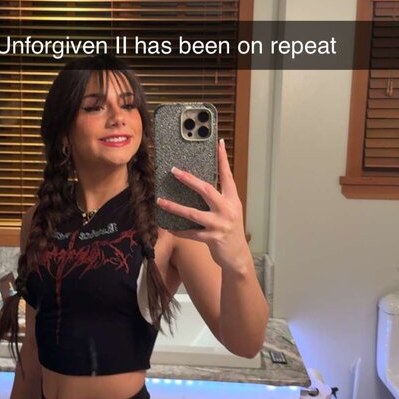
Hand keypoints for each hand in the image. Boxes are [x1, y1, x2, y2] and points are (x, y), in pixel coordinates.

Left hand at [157, 139, 249, 272]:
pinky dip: (178, 229)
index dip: (223, 159)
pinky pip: (190, 233)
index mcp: (232, 199)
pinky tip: (168, 226)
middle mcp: (227, 209)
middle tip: (174, 171)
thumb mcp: (230, 211)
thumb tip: (198, 184)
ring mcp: (219, 225)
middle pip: (206, 190)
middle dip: (189, 179)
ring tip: (160, 201)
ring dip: (174, 207)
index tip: (219, 142)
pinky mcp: (212, 239)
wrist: (238, 256)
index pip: (227, 175)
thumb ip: (219, 198)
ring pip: (193, 213)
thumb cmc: (231, 231)